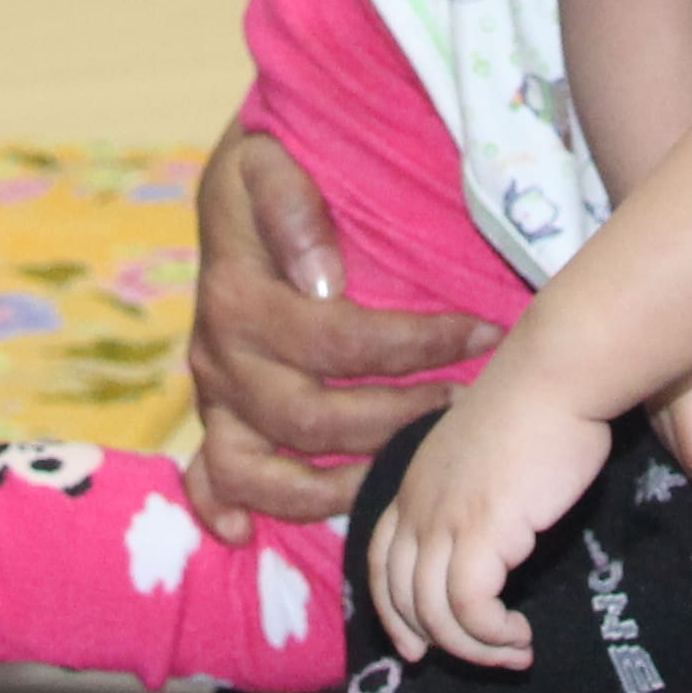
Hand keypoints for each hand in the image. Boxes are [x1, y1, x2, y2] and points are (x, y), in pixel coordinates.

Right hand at [185, 127, 491, 542]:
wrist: (231, 172)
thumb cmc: (266, 163)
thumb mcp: (268, 158)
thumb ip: (290, 206)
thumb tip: (323, 279)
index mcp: (237, 296)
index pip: (341, 342)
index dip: (418, 344)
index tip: (483, 331)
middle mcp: (218, 354)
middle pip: (310, 420)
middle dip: (394, 420)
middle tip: (458, 405)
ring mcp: (214, 391)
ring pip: (258, 469)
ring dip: (329, 487)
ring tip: (399, 475)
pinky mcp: (214, 410)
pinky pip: (209, 475)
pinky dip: (223, 508)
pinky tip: (245, 534)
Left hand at [365, 378, 611, 670]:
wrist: (556, 376)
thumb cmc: (539, 404)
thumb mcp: (488, 451)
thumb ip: (477, 487)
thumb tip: (499, 521)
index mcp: (415, 484)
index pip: (381, 560)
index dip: (392, 610)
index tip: (416, 646)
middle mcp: (418, 506)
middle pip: (400, 596)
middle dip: (434, 641)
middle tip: (483, 658)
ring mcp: (443, 520)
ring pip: (433, 613)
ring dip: (474, 647)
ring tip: (515, 652)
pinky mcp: (479, 532)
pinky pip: (470, 608)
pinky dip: (492, 633)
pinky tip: (521, 634)